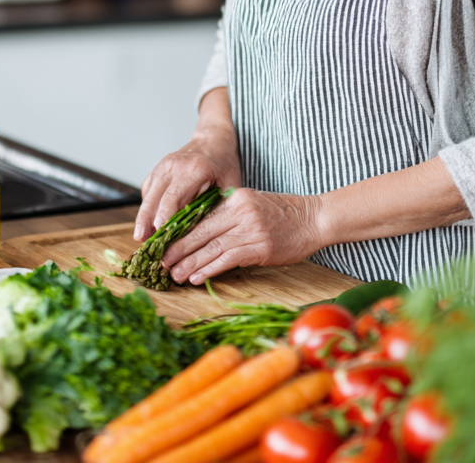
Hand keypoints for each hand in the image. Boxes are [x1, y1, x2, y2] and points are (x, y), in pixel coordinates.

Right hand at [133, 88, 240, 241]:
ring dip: (142, 217)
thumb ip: (220, 205)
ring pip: (148, 195)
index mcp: (195, 169)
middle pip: (155, 198)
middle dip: (147, 222)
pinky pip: (148, 190)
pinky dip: (146, 206)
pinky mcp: (157, 169)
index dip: (164, 219)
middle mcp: (175, 166)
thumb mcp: (230, 184)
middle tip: (144, 243)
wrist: (214, 139)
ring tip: (140, 237)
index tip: (160, 238)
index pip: (173, 198)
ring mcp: (163, 166)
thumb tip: (210, 234)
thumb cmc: (224, 163)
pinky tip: (146, 222)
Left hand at [161, 187, 324, 284]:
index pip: (201, 215)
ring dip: (189, 263)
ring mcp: (250, 229)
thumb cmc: (284, 214)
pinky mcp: (260, 247)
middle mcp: (240, 211)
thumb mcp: (253, 205)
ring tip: (174, 274)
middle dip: (177, 248)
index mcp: (235, 197)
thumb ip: (229, 215)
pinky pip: (227, 259)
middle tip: (160, 261)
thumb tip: (202, 234)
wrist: (315, 218)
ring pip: (211, 247)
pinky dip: (209, 269)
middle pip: (200, 231)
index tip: (164, 243)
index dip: (180, 231)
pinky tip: (196, 277)